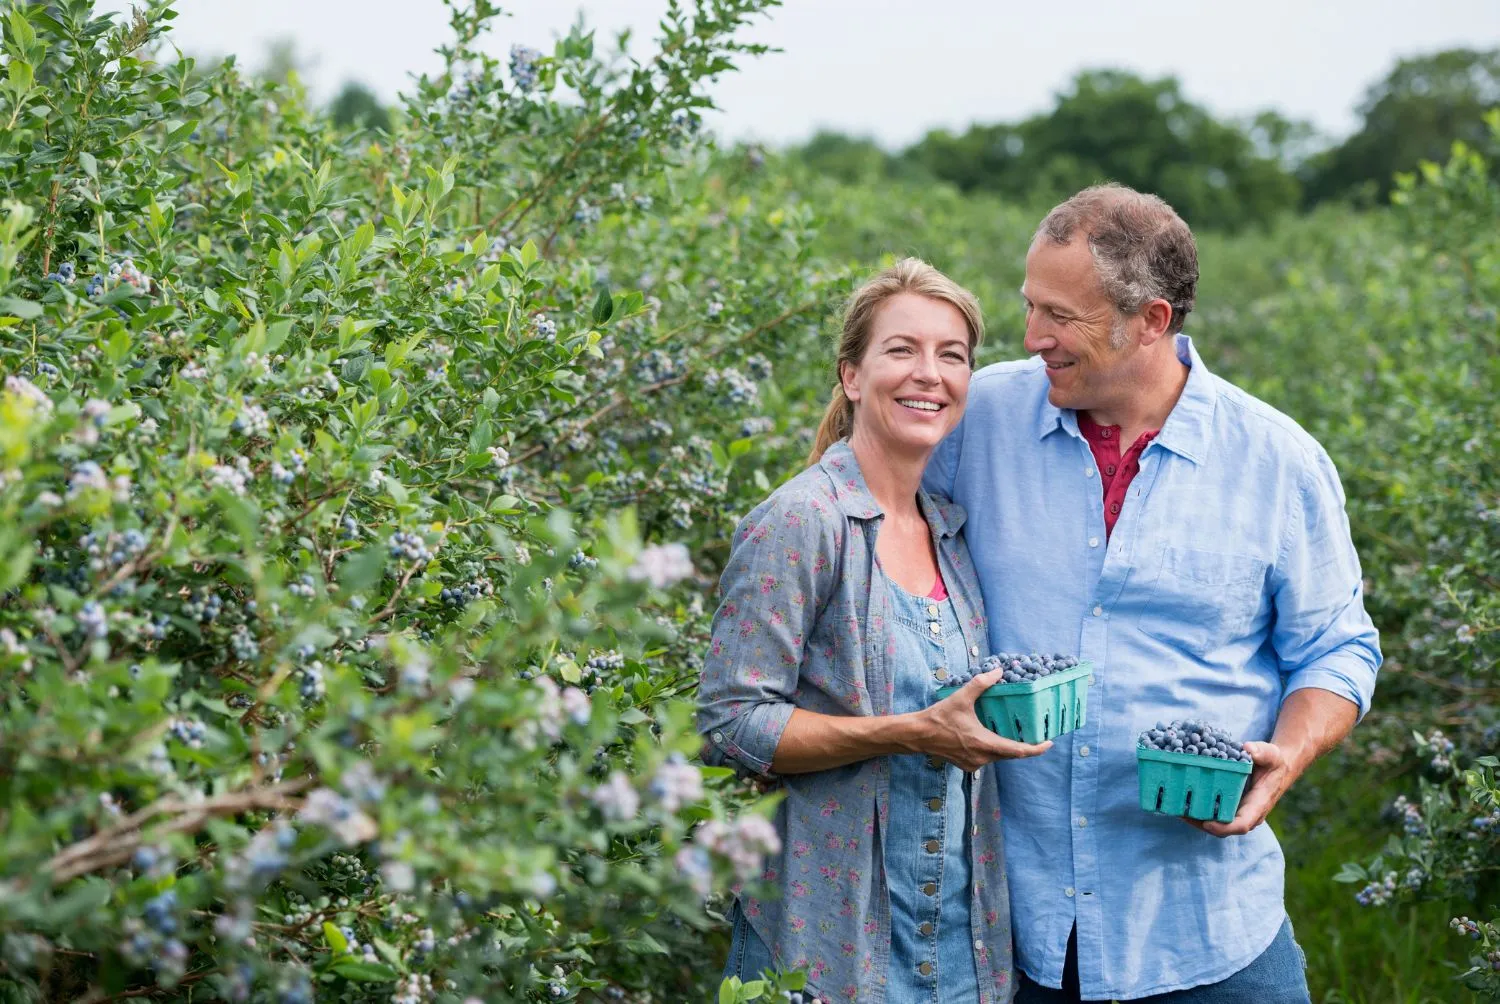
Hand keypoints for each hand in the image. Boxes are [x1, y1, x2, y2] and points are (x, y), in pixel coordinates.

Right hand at [914, 667, 1051, 771]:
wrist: (918, 735)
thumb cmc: (939, 717)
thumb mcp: (961, 698)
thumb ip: (981, 684)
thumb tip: (998, 671)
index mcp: (985, 744)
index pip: (1018, 751)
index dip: (1036, 749)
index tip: (1049, 743)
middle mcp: (982, 758)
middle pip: (1010, 754)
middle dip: (1023, 746)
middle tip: (1034, 735)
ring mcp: (973, 764)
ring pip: (997, 756)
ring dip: (1005, 747)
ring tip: (1012, 733)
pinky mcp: (966, 765)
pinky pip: (986, 758)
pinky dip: (992, 749)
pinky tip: (989, 737)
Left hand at [1189, 741, 1299, 837]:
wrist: (1278, 768)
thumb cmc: (1274, 761)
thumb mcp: (1271, 754)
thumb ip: (1262, 752)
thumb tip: (1247, 748)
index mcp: (1258, 805)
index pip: (1241, 824)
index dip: (1224, 827)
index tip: (1207, 823)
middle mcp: (1247, 814)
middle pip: (1223, 828)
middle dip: (1201, 824)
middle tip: (1180, 813)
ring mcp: (1238, 812)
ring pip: (1216, 824)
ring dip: (1195, 820)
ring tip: (1175, 808)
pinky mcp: (1231, 808)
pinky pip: (1214, 815)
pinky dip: (1198, 812)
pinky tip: (1181, 802)